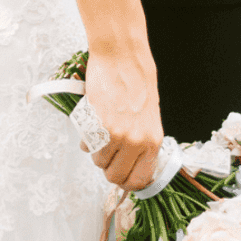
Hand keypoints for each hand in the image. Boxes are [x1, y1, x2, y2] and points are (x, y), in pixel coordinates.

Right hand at [78, 43, 163, 190]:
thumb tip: (130, 163)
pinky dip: (86, 139)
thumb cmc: (137, 82)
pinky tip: (93, 124)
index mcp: (153, 141)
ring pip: (98, 161)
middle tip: (106, 154)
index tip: (120, 176)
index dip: (126, 182)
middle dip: (108, 169)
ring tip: (101, 132)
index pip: (139, 180)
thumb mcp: (149, 116)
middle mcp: (136, 142)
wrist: (122, 58)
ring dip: (96, 151)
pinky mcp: (98, 125)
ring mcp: (116, 135)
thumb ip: (141, 142)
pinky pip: (86, 145)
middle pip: (114, 176)